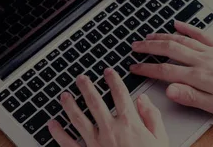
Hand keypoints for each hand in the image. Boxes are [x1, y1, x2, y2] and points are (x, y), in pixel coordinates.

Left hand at [48, 69, 168, 146]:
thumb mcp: (160, 140)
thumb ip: (152, 117)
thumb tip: (144, 100)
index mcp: (129, 123)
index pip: (119, 94)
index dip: (113, 80)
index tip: (108, 72)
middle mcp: (110, 130)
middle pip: (94, 102)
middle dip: (86, 87)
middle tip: (80, 78)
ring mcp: (96, 143)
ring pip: (78, 119)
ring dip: (69, 105)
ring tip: (64, 95)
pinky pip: (68, 143)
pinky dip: (58, 133)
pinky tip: (52, 124)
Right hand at [130, 21, 212, 115]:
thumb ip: (191, 96)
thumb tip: (170, 90)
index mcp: (200, 76)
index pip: (166, 70)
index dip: (147, 68)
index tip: (134, 67)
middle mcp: (202, 59)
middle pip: (169, 49)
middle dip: (149, 47)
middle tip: (134, 46)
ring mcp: (210, 50)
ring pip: (180, 39)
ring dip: (162, 36)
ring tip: (147, 36)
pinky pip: (199, 33)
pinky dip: (186, 28)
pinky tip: (176, 24)